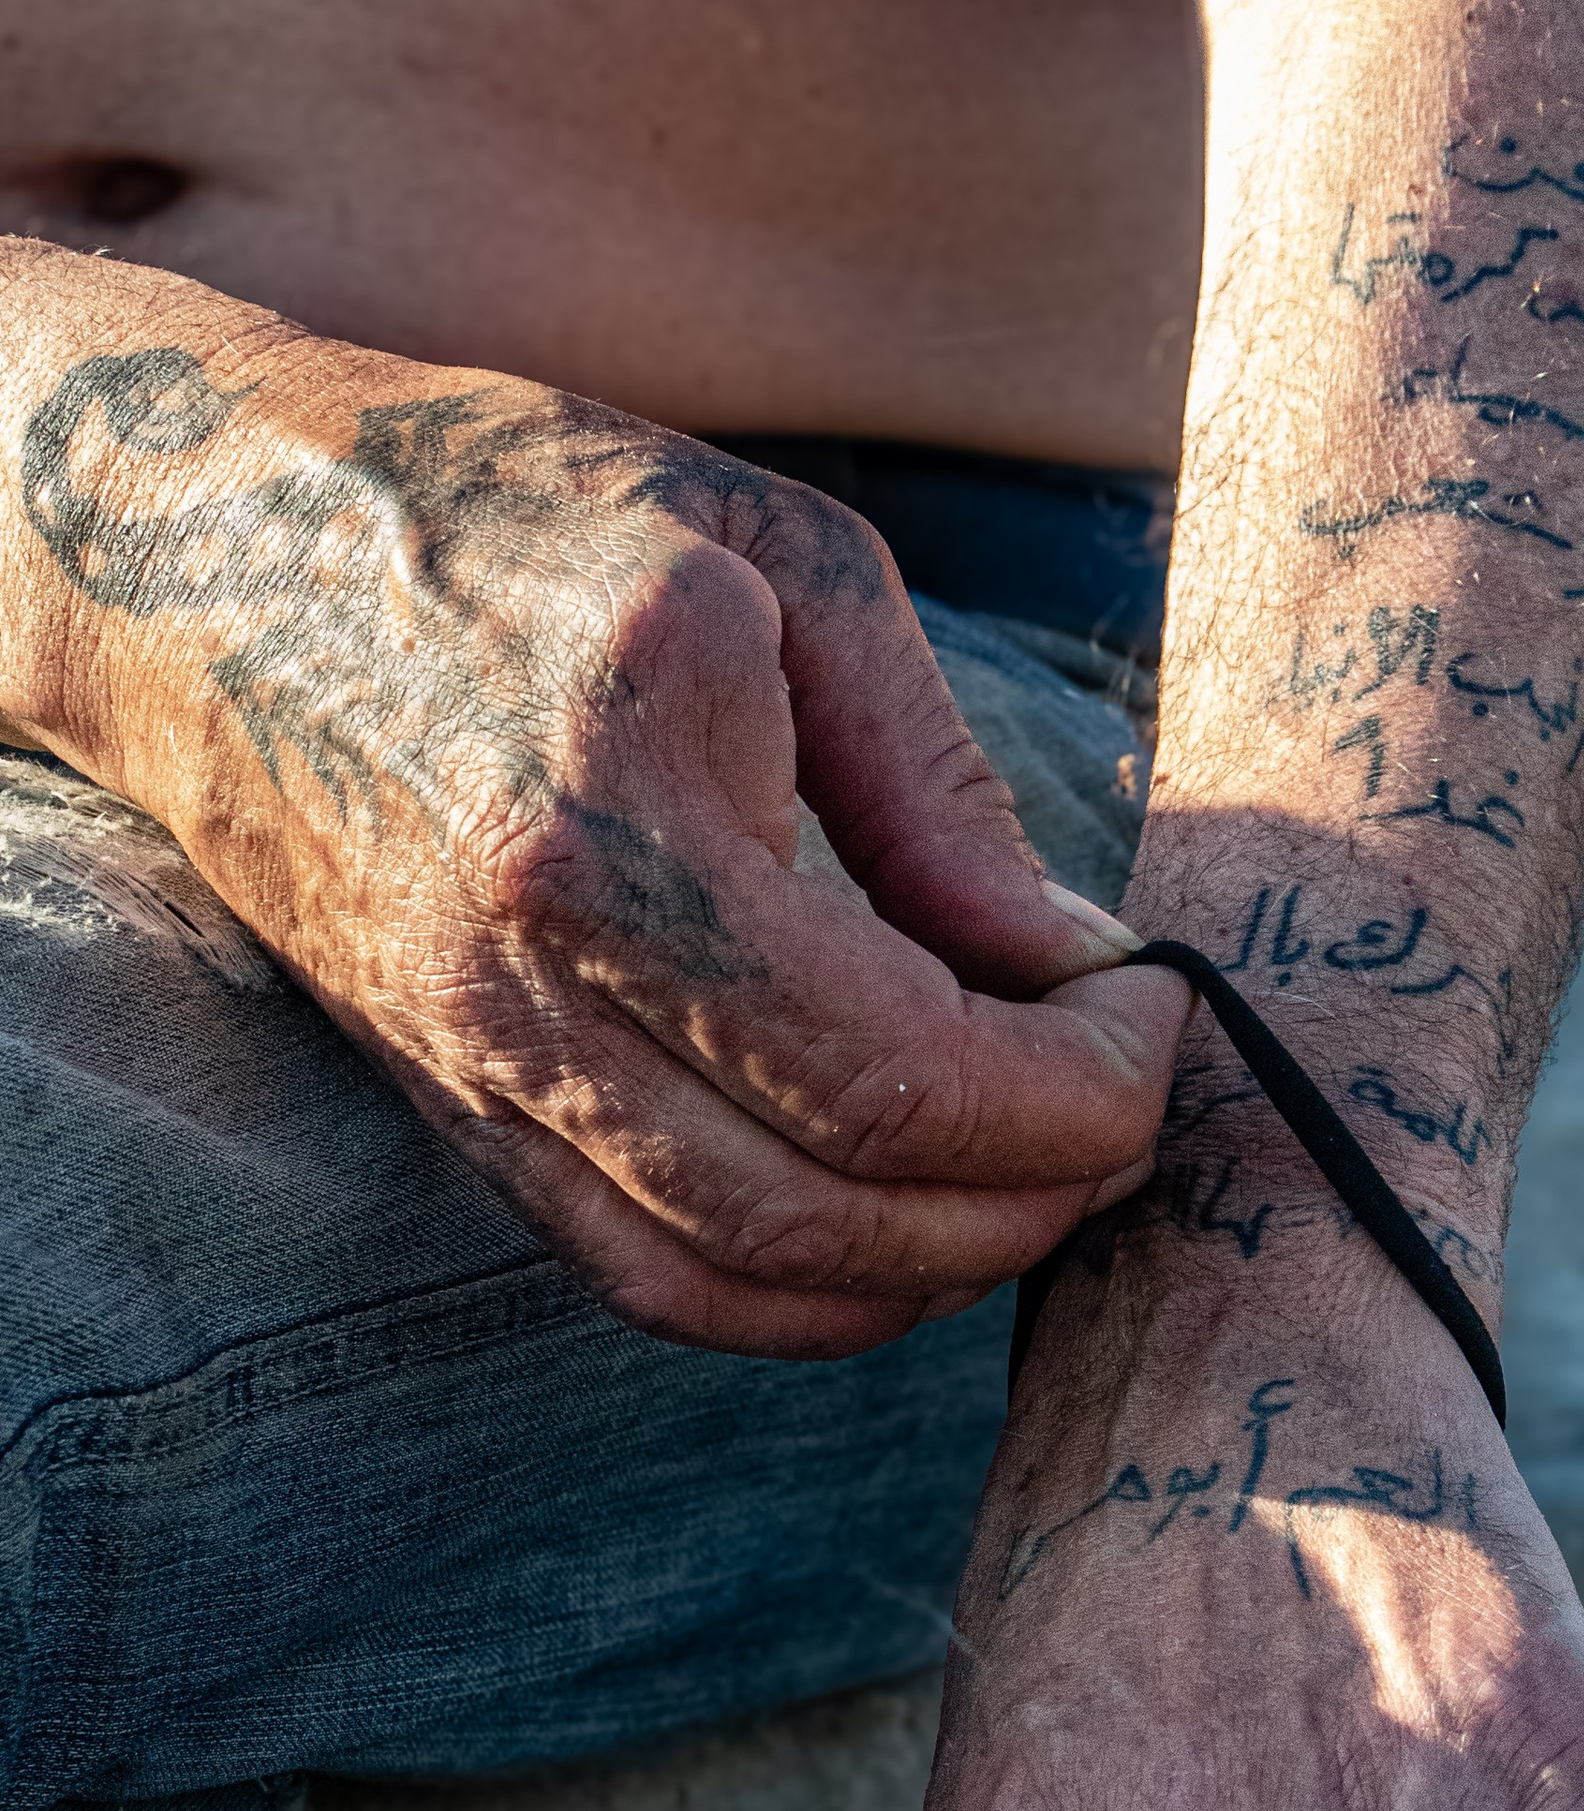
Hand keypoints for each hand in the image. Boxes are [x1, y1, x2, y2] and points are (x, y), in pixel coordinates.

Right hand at [19, 327, 1183, 1354]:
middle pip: (830, 1209)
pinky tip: (890, 1229)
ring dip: (927, 1268)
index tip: (1150, 1015)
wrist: (207, 568)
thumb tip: (1074, 962)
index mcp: (623, 820)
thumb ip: (938, 789)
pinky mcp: (455, 1113)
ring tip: (1032, 1178)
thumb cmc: (508, 513)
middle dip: (1031, 1196)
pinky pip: (644, 1283)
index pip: (900, 1071)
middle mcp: (529, 978)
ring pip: (738, 1280)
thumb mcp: (776, 568)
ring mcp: (476, 1069)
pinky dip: (797, 1298)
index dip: (1075, 1091)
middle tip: (1123, 1112)